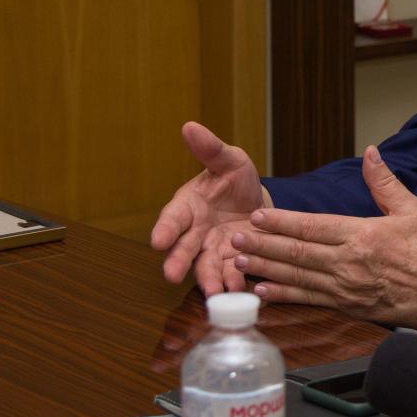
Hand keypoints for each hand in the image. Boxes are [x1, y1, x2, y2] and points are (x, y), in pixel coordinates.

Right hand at [150, 122, 270, 294]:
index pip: (172, 219)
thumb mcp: (229, 160)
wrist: (258, 204)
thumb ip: (210, 149)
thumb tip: (190, 126)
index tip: (158, 241)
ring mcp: (213, 251)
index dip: (164, 229)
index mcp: (188, 207)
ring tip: (213, 290)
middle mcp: (195, 234)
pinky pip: (231, 275)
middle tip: (172, 275)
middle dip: (177, 261)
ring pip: (206, 268)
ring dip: (208, 280)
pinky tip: (241, 290)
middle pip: (183, 249)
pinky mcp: (232, 264)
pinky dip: (235, 282)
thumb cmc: (235, 180)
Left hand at [230, 146, 416, 340]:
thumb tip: (370, 153)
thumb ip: (385, 182)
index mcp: (362, 235)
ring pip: (297, 276)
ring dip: (266, 267)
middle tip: (234, 237)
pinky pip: (309, 300)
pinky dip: (284, 295)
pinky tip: (264, 290)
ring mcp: (345, 288)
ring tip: (240, 260)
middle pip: (297, 252)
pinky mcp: (347, 306)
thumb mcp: (412, 209)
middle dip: (262, 244)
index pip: (312, 226)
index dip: (281, 221)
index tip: (257, 215)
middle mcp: (348, 263)